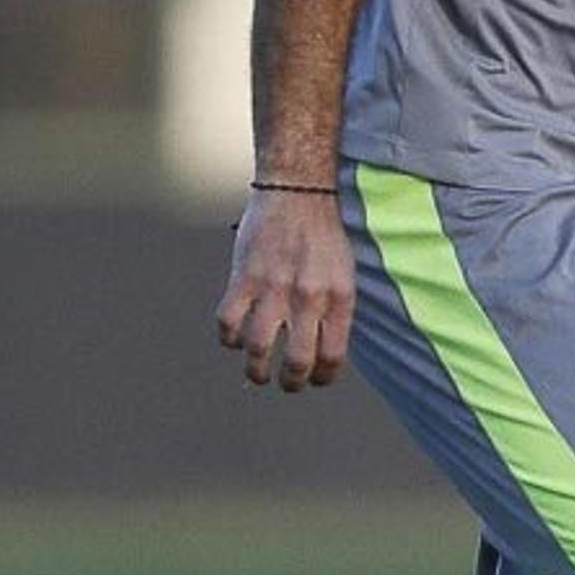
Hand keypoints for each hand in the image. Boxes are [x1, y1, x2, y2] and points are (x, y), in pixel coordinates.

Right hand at [216, 187, 355, 391]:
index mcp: (338, 298)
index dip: (323, 378)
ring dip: (256, 370)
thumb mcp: (345, 273)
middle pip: (296, 362)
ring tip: (257, 372)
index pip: (332, 357)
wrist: (299, 191)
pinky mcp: (244, 276)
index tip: (316, 380)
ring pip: (257, 349)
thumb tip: (323, 352)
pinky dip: (229, 338)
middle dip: (290, 383)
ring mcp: (274, 288)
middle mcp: (308, 297)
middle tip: (286, 383)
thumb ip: (335, 311)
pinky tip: (235, 338)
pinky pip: (229, 322)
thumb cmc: (324, 234)